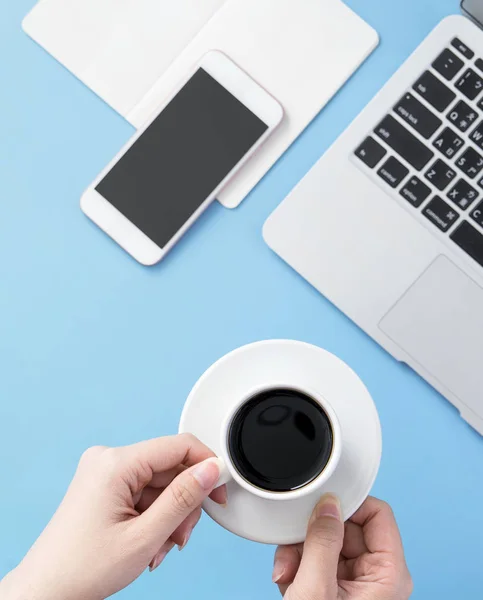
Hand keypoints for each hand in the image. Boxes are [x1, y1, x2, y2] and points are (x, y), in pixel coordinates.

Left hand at [1, 434, 225, 599]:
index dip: (206, 466)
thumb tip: (211, 469)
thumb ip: (183, 498)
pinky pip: (144, 493)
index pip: (178, 446)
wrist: (45, 593)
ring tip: (161, 548)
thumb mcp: (145, 536)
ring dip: (169, 517)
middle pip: (170, 468)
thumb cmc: (82, 569)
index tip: (220, 491)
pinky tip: (150, 544)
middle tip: (183, 536)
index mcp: (115, 463)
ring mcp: (104, 473)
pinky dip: (154, 518)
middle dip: (183, 504)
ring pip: (159, 485)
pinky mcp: (103, 486)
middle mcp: (108, 460)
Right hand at [272, 495, 412, 599]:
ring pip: (328, 543)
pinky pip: (320, 560)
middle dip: (313, 536)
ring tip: (287, 574)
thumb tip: (328, 505)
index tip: (321, 503)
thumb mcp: (316, 588)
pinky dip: (300, 566)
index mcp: (389, 574)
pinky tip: (289, 582)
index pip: (378, 514)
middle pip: (347, 528)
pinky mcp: (339, 590)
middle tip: (291, 550)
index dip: (349, 504)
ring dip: (300, 553)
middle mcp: (378, 576)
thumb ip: (322, 541)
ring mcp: (358, 585)